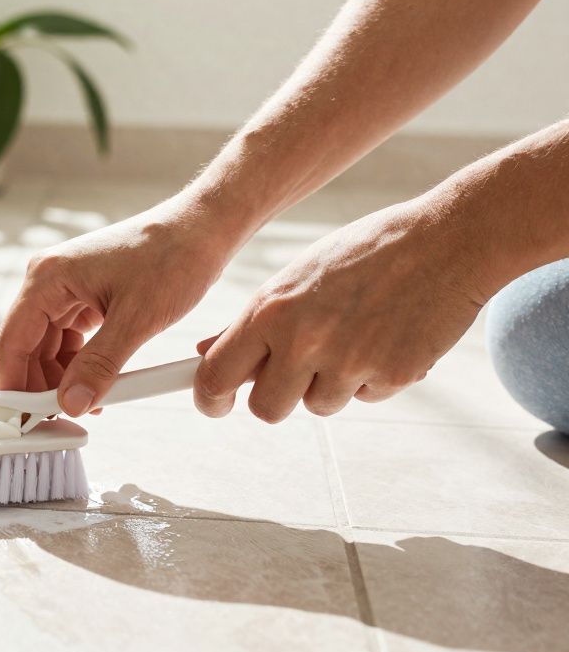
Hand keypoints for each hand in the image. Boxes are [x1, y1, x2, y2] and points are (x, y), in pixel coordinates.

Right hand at [0, 194, 241, 415]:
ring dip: (61, 378)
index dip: (12, 386)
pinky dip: (79, 364)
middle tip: (58, 420)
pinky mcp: (85, 295)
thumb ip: (99, 365)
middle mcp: (49, 281)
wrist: (203, 229)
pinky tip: (97, 384)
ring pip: (47, 347)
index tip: (20, 421)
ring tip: (86, 404)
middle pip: (25, 347)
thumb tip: (70, 403)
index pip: (12, 343)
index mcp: (48, 278)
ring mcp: (66, 288)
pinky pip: (70, 339)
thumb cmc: (173, 256)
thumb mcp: (137, 319)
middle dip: (39, 386)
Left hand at [194, 200, 485, 421]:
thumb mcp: (295, 277)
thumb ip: (250, 322)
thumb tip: (205, 353)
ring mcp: (350, 362)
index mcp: (271, 311)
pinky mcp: (391, 376)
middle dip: (277, 398)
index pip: (216, 377)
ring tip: (354, 334)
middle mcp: (305, 341)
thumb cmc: (365, 254)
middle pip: (266, 409)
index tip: (216, 403)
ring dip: (330, 383)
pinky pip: (364, 396)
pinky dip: (371, 377)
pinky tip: (386, 336)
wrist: (445, 242)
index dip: (210, 398)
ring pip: (318, 406)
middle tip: (296, 371)